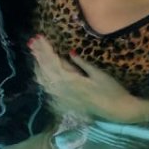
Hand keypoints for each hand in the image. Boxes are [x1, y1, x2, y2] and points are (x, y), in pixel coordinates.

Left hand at [29, 35, 148, 122]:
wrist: (117, 111)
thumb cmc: (112, 90)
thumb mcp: (99, 74)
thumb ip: (82, 64)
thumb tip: (69, 52)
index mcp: (72, 80)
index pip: (54, 61)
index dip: (45, 49)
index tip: (39, 37)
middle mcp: (64, 89)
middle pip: (47, 69)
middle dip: (39, 54)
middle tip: (32, 41)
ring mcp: (64, 96)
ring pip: (45, 79)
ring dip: (38, 65)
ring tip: (33, 52)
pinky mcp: (66, 101)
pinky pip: (49, 89)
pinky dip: (42, 78)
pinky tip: (38, 72)